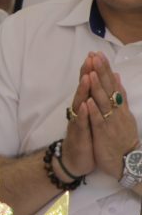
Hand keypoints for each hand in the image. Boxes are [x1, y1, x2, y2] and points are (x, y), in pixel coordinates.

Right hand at [62, 61, 94, 178]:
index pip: (89, 85)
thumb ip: (93, 101)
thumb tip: (98, 85)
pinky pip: (80, 123)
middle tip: (89, 59)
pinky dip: (82, 113)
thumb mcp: (91, 118)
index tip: (96, 55)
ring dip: (83, 91)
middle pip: (83, 90)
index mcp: (86, 107)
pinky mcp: (78, 135)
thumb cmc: (85, 138)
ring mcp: (77, 122)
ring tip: (87, 77)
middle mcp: (79, 112)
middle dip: (86, 74)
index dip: (92, 70)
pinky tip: (85, 105)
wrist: (75, 161)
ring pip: (80, 104)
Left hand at [84, 52, 138, 178]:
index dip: (105, 69)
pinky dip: (93, 111)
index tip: (98, 54)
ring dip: (96, 87)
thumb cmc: (122, 135)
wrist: (126, 160)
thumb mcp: (123, 112)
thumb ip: (119, 95)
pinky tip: (87, 101)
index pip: (112, 83)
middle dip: (101, 72)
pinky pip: (98, 121)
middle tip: (95, 56)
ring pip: (103, 102)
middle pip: (108, 88)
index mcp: (119, 105)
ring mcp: (110, 121)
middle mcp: (116, 110)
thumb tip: (117, 76)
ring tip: (90, 73)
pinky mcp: (104, 133)